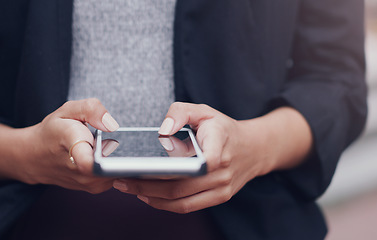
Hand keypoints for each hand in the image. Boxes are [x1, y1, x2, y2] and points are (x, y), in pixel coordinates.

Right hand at [0, 98, 119, 193]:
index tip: (108, 145)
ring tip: (102, 146)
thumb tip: (111, 124)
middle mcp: (80, 169)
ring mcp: (88, 182)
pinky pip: (115, 175)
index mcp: (72, 144)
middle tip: (107, 138)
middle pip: (113, 162)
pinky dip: (115, 165)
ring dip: (117, 157)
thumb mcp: (68, 111)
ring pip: (117, 169)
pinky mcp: (95, 188)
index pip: (88, 161)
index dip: (103, 157)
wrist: (34, 158)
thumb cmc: (52, 132)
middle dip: (120, 148)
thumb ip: (91, 109)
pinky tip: (103, 156)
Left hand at [113, 102, 311, 212]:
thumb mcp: (203, 110)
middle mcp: (223, 171)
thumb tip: (161, 132)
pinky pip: (189, 207)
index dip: (169, 169)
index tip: (140, 168)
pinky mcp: (219, 197)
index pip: (197, 161)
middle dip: (146, 186)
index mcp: (220, 144)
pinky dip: (166, 205)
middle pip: (180, 185)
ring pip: (182, 201)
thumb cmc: (223, 128)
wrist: (254, 148)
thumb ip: (180, 112)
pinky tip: (149, 197)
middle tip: (122, 180)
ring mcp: (222, 188)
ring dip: (153, 199)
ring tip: (130, 190)